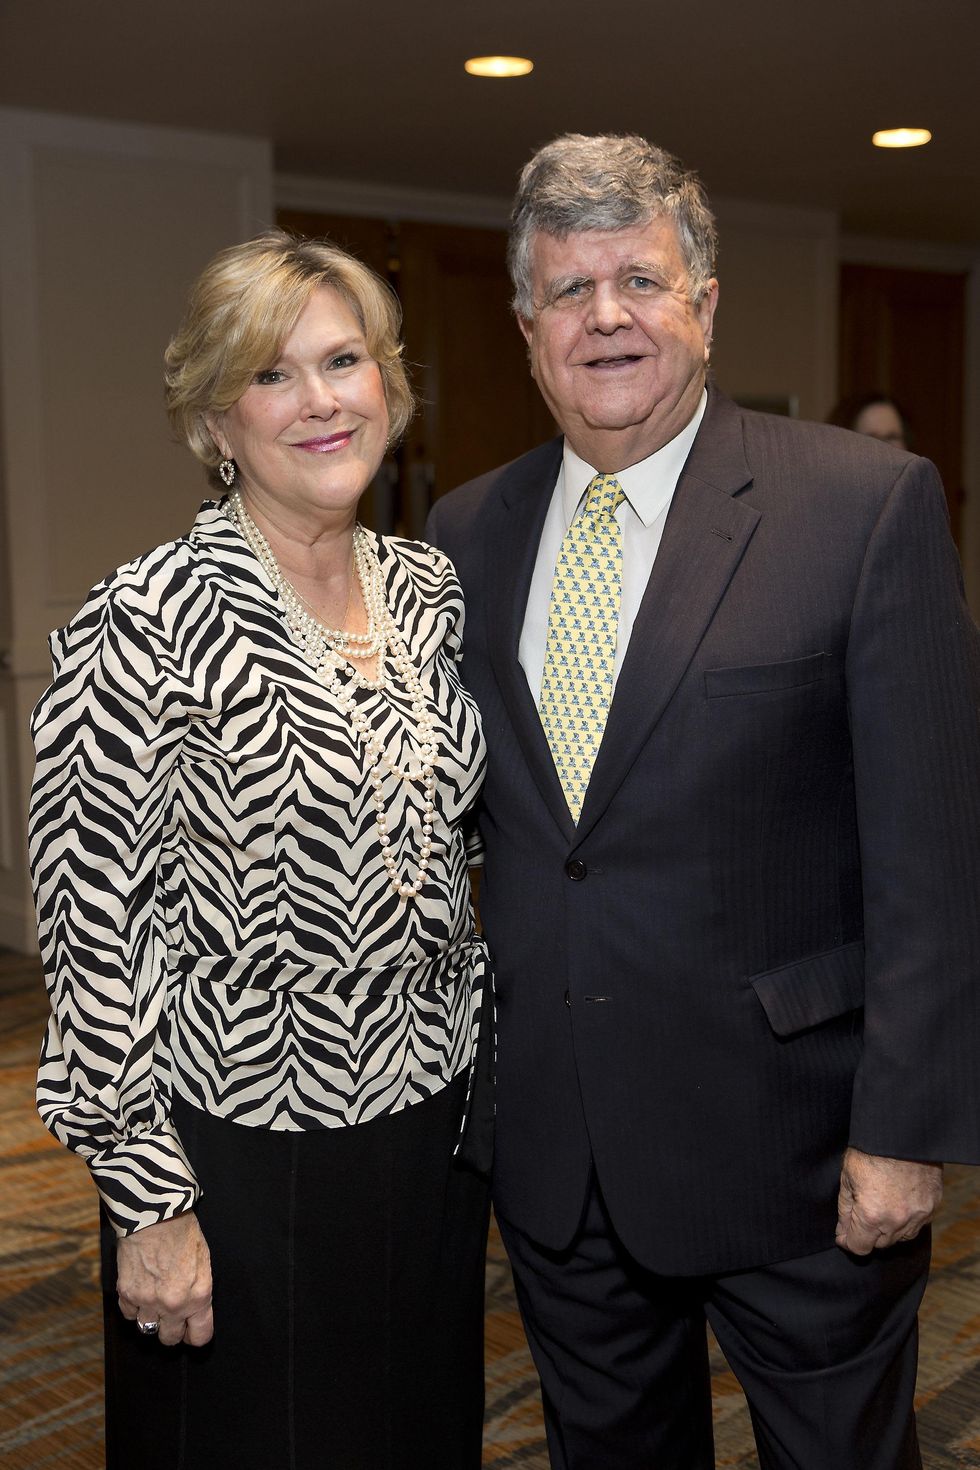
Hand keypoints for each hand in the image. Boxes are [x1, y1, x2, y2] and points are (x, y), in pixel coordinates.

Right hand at [116, 1210, 212, 1345]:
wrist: (155, 1214)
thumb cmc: (183, 1231)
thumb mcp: (203, 1261)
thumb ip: (198, 1290)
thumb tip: (194, 1307)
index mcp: (199, 1296)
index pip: (200, 1336)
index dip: (195, 1335)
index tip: (192, 1332)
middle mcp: (174, 1305)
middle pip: (170, 1339)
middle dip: (172, 1330)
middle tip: (172, 1318)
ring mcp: (148, 1301)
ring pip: (147, 1330)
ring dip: (151, 1319)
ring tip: (154, 1303)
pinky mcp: (127, 1294)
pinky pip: (129, 1314)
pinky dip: (133, 1307)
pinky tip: (140, 1292)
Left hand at [835, 1147, 942, 1255]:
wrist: (901, 1132)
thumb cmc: (870, 1150)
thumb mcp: (847, 1177)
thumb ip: (845, 1209)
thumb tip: (843, 1231)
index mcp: (871, 1214)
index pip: (860, 1247)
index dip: (848, 1242)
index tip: (844, 1235)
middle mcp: (896, 1220)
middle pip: (880, 1244)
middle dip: (867, 1235)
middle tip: (860, 1217)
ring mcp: (918, 1215)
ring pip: (900, 1237)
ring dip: (888, 1230)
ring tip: (879, 1209)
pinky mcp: (932, 1206)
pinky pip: (917, 1225)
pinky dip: (907, 1221)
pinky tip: (897, 1205)